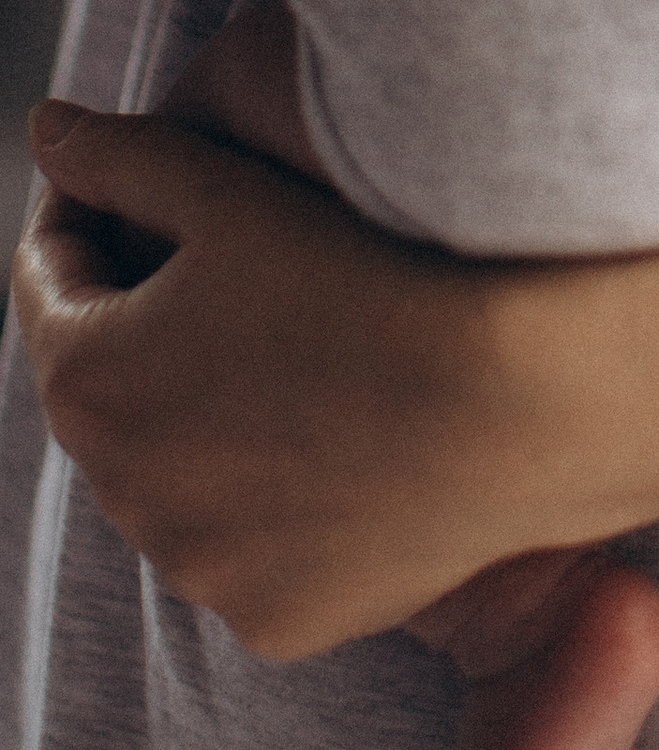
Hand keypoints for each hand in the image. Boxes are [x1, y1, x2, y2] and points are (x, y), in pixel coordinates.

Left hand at [14, 108, 545, 652]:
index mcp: (86, 378)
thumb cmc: (369, 271)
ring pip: (180, 477)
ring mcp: (198, 568)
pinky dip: (274, 505)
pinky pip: (252, 551)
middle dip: (149, 328)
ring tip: (296, 355)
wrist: (520, 394)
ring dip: (206, 425)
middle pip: (113, 388)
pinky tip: (341, 445)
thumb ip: (121, 158)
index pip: (50, 282)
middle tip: (234, 269)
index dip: (85, 218)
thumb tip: (47, 132)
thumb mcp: (231, 188)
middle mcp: (119, 494)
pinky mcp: (274, 617)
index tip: (130, 184)